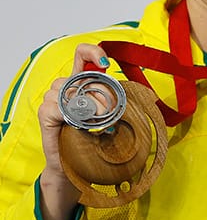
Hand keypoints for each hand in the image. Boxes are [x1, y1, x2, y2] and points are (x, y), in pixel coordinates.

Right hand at [37, 44, 109, 219]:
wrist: (75, 167)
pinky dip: (68, 113)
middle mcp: (65, 88)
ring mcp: (52, 100)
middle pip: (81, 77)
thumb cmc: (94, 142)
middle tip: (109, 112)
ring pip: (68, 90)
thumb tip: (148, 96)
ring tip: (95, 121)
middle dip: (100, 94)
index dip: (93, 52)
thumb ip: (120, 102)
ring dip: (87, 105)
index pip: (81, 55)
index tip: (106, 64)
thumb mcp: (113, 118)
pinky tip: (76, 124)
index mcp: (81, 83)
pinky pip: (54, 105)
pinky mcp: (44, 114)